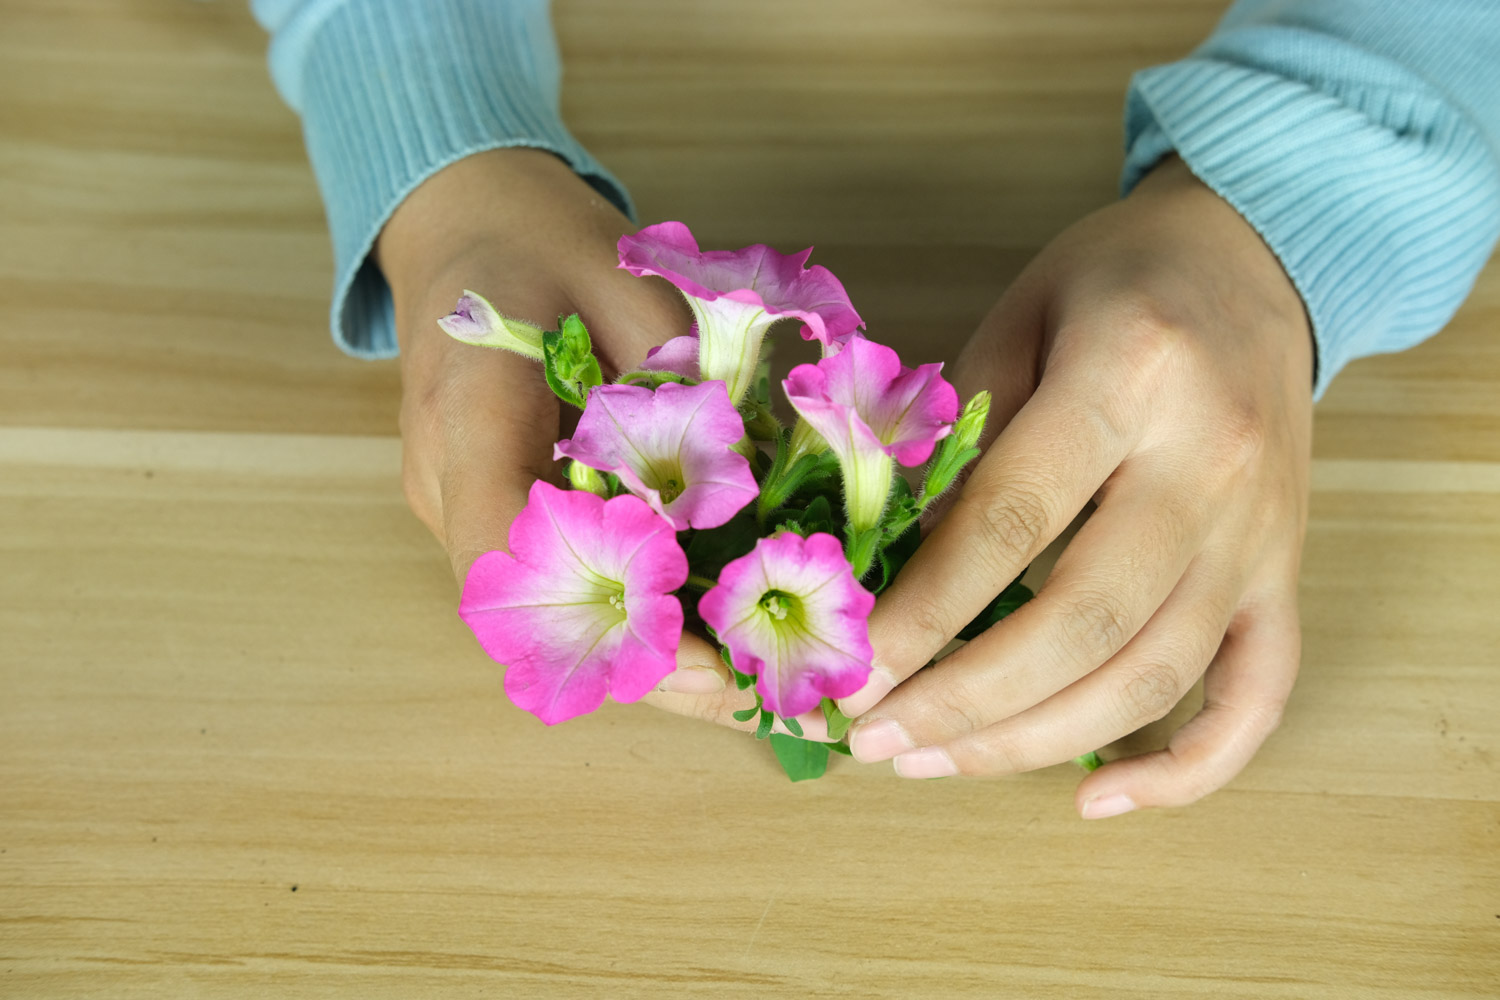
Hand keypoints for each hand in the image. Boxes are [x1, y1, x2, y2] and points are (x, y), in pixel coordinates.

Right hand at [378, 149, 819, 735]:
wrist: (467, 227)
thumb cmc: (549, 244)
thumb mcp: (632, 286)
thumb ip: (681, 384)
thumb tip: (762, 486)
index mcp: (467, 406)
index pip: (501, 541)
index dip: (600, 614)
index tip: (698, 652)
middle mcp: (444, 477)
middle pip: (529, 612)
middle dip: (641, 667)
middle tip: (747, 694)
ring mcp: (456, 505)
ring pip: (541, 614)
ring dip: (639, 659)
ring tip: (741, 684)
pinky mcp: (487, 514)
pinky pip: (550, 586)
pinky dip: (625, 620)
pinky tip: (704, 638)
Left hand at [839, 156, 1312, 814]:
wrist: (1254, 258)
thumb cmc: (1113, 284)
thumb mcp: (1014, 323)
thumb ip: (959, 441)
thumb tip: (891, 574)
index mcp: (1130, 377)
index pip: (1010, 522)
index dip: (922, 613)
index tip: (849, 670)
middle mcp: (1211, 464)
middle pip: (1084, 621)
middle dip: (965, 698)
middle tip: (873, 737)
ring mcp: (1261, 531)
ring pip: (1154, 674)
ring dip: (1036, 741)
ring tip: (934, 760)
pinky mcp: (1287, 572)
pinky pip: (1254, 695)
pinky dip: (1183, 768)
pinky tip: (1096, 800)